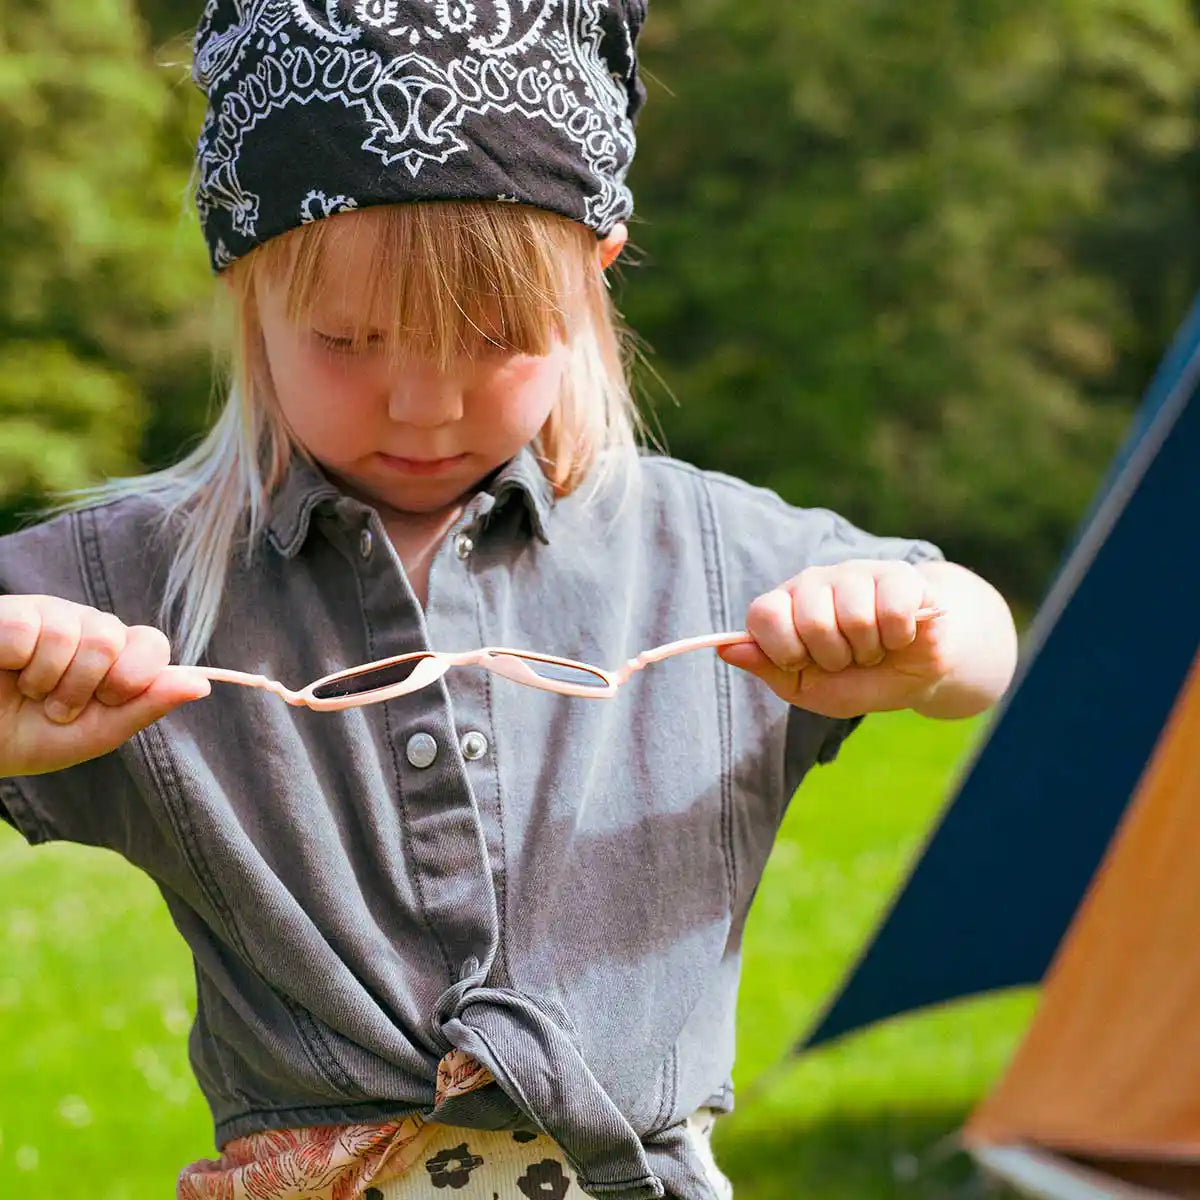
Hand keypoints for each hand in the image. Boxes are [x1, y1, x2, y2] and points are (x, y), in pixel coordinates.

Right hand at [0, 595, 210, 776]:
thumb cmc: (33, 737)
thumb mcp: (96, 732)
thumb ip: (148, 706)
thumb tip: (203, 684)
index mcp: (119, 655)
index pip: (152, 644)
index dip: (132, 677)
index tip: (106, 702)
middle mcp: (89, 628)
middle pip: (110, 640)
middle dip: (82, 687)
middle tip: (56, 705)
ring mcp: (51, 615)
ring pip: (69, 634)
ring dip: (45, 680)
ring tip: (29, 692)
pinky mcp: (10, 612)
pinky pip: (25, 630)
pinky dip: (13, 661)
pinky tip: (3, 667)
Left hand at [718, 560, 952, 718]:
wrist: (912, 672)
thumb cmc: (853, 679)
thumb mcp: (804, 687)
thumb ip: (766, 667)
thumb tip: (724, 649)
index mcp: (784, 605)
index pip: (764, 614)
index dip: (783, 649)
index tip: (800, 664)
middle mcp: (814, 582)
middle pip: (812, 621)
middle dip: (834, 657)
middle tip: (845, 659)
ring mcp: (855, 573)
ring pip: (856, 618)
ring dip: (868, 650)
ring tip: (872, 648)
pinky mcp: (898, 575)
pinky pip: (893, 611)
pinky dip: (898, 638)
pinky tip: (898, 636)